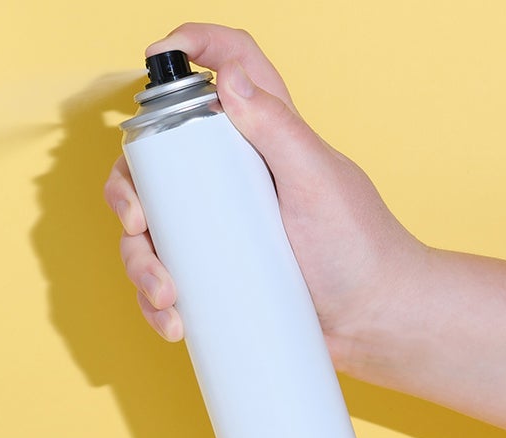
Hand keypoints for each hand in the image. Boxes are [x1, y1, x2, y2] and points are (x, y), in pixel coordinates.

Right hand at [104, 23, 422, 370]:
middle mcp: (237, 176)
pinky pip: (169, 277)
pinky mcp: (219, 273)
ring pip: (152, 227)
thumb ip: (279, 127)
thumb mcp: (319, 181)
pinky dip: (157, 301)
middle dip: (128, 190)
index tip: (156, 54)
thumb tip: (228, 79)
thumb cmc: (361, 248)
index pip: (231, 67)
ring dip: (140, 262)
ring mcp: (223, 227)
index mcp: (266, 137)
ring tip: (166, 295)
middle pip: (159, 159)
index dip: (194, 46)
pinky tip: (174, 322)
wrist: (376, 324)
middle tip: (137, 223)